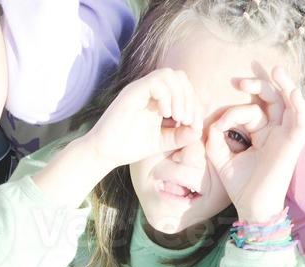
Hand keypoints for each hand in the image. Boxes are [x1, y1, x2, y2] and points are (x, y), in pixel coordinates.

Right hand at [76, 69, 200, 170]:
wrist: (105, 152)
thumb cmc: (130, 146)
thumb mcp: (163, 142)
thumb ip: (182, 135)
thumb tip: (199, 127)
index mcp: (158, 98)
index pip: (184, 87)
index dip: (194, 103)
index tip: (192, 125)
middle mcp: (150, 89)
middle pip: (179, 76)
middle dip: (189, 98)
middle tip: (186, 120)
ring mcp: (140, 89)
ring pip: (170, 74)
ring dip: (180, 95)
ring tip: (178, 117)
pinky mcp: (132, 92)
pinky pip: (156, 81)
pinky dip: (166, 96)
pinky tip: (165, 114)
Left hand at [205, 67, 304, 223]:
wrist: (253, 208)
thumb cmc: (240, 187)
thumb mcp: (221, 158)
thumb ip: (215, 138)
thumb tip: (214, 122)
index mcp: (260, 133)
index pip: (250, 109)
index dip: (233, 110)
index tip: (217, 125)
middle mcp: (275, 131)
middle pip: (271, 98)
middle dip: (257, 85)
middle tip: (237, 81)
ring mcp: (286, 135)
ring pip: (290, 101)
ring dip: (283, 84)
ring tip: (274, 69)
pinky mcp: (295, 142)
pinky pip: (302, 118)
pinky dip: (298, 103)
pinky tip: (290, 91)